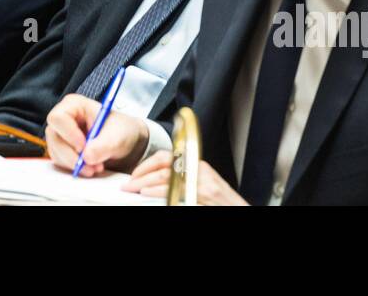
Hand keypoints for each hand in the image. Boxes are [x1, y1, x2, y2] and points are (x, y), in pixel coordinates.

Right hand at [44, 95, 149, 176]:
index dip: (68, 134)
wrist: (125, 142)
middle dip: (72, 155)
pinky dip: (74, 168)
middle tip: (91, 165)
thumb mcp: (117, 136)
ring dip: (75, 164)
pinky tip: (90, 167)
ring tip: (96, 166)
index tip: (83, 147)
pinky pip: (60, 161)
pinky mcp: (62, 149)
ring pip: (56, 152)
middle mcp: (63, 119)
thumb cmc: (120, 131)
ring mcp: (61, 135)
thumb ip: (103, 145)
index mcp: (74, 105)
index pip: (58, 118)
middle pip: (54, 137)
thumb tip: (86, 156)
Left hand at [124, 151, 248, 204]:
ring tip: (135, 189)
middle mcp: (200, 173)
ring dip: (147, 184)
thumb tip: (156, 179)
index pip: (167, 157)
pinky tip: (150, 195)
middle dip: (142, 175)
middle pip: (164, 168)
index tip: (134, 173)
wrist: (239, 209)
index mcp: (197, 165)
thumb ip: (183, 177)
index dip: (147, 164)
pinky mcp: (202, 200)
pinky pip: (177, 195)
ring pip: (168, 180)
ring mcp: (202, 187)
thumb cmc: (223, 202)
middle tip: (128, 183)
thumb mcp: (202, 184)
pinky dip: (161, 194)